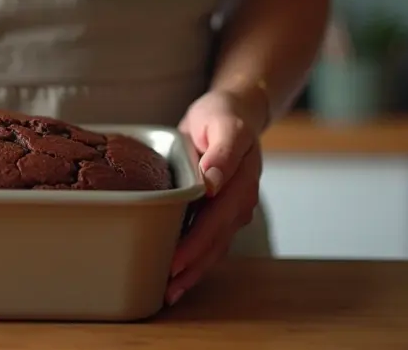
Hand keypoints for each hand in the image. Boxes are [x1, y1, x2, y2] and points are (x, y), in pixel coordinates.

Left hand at [168, 89, 264, 304]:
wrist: (234, 114)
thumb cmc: (222, 117)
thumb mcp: (223, 124)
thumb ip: (221, 152)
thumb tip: (212, 182)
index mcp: (240, 180)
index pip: (216, 219)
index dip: (196, 243)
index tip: (174, 261)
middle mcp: (240, 200)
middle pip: (215, 241)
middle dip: (192, 267)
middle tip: (166, 289)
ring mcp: (233, 209)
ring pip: (215, 247)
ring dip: (194, 271)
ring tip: (169, 293)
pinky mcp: (222, 213)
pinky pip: (211, 242)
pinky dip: (196, 261)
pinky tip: (177, 277)